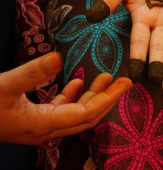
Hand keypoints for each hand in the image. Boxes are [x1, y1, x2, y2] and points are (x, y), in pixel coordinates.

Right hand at [0, 52, 131, 144]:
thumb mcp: (4, 85)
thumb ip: (32, 73)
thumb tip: (58, 57)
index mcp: (42, 125)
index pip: (86, 114)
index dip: (108, 98)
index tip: (125, 83)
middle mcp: (44, 130)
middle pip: (86, 117)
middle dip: (107, 99)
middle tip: (125, 81)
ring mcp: (37, 126)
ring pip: (74, 113)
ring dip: (91, 96)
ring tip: (106, 77)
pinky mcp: (30, 120)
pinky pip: (59, 110)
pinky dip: (72, 96)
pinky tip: (78, 82)